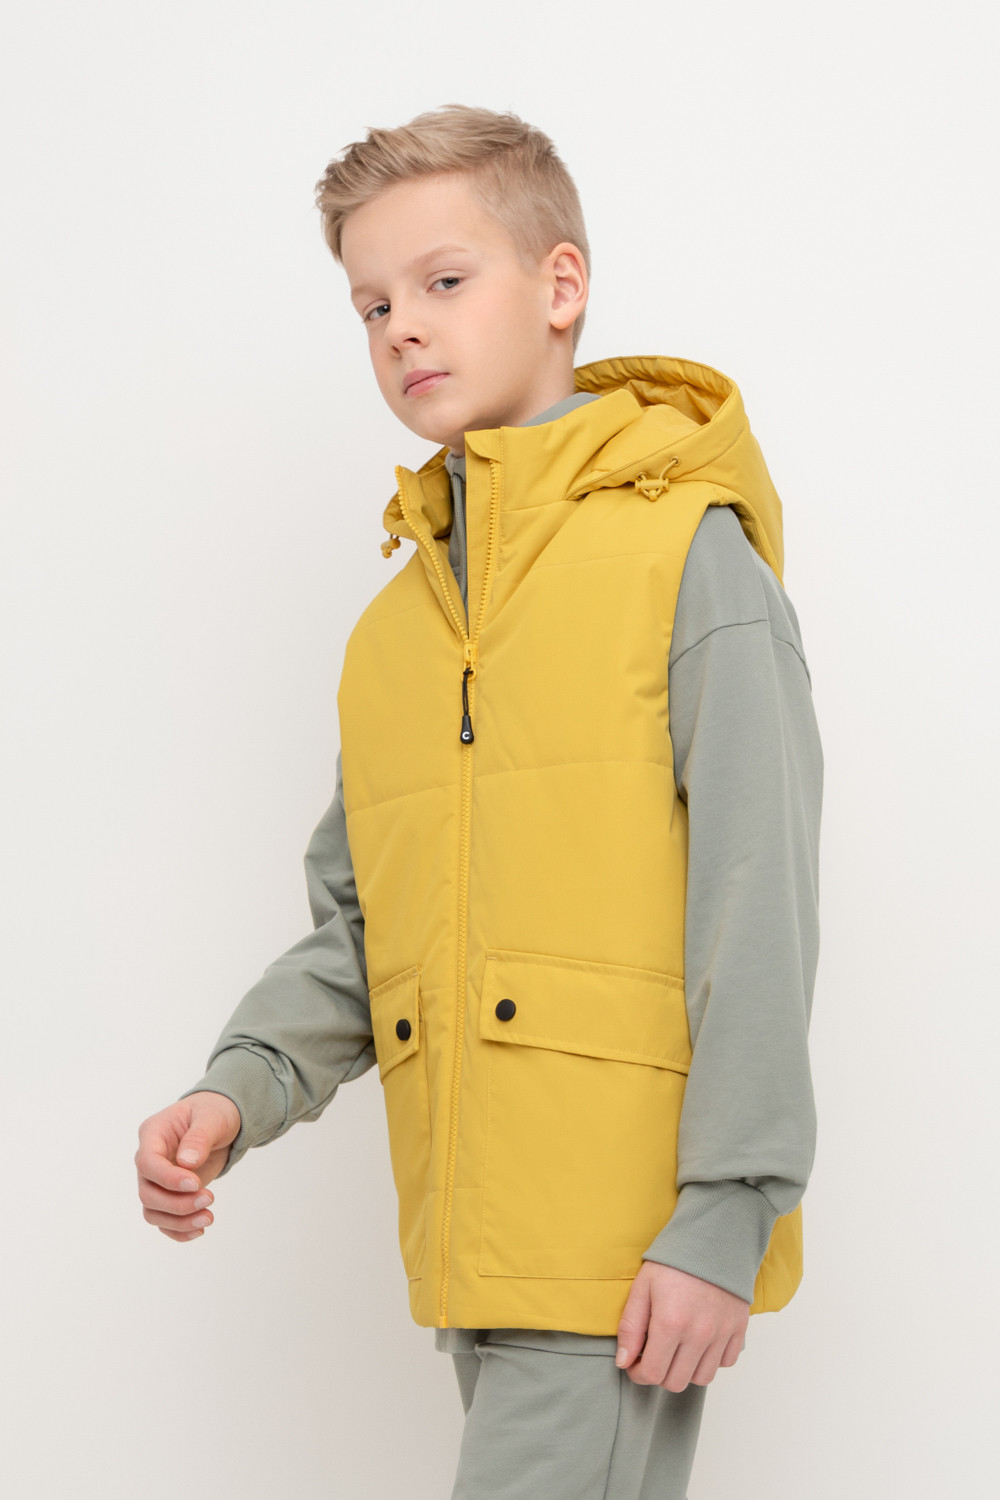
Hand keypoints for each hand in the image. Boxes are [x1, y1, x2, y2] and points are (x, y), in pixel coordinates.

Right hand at [135, 1091, 241, 1241]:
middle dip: (177, 1203)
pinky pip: (164, 1220)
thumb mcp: (212, 1117)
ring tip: (208, 1218)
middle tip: (209, 1198)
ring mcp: (157, 1180)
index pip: (147, 1162)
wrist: (220, 1122)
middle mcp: (150, 1160)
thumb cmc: (214, 1112)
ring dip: (179, 1221)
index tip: (195, 1184)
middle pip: (147, 1192)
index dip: (167, 1178)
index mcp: (153, 1134)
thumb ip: (199, 1137)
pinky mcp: (169, 1195)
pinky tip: (199, 1230)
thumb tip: (187, 1162)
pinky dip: (178, 1230)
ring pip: (153, 1211)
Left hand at [615, 1261, 748, 1390]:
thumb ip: (630, 1327)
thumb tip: (624, 1362)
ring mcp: (722, 1334)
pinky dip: (712, 1359)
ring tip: (677, 1349)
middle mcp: (699, 1334)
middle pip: (676, 1382)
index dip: (638, 1373)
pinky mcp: (739, 1329)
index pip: (652, 1373)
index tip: (634, 1363)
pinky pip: (725, 1362)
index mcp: (670, 1323)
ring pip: (702, 1378)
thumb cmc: (674, 1261)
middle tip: (654, 1355)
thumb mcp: (642, 1287)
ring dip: (686, 1370)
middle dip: (660, 1374)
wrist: (712, 1238)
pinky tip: (700, 1342)